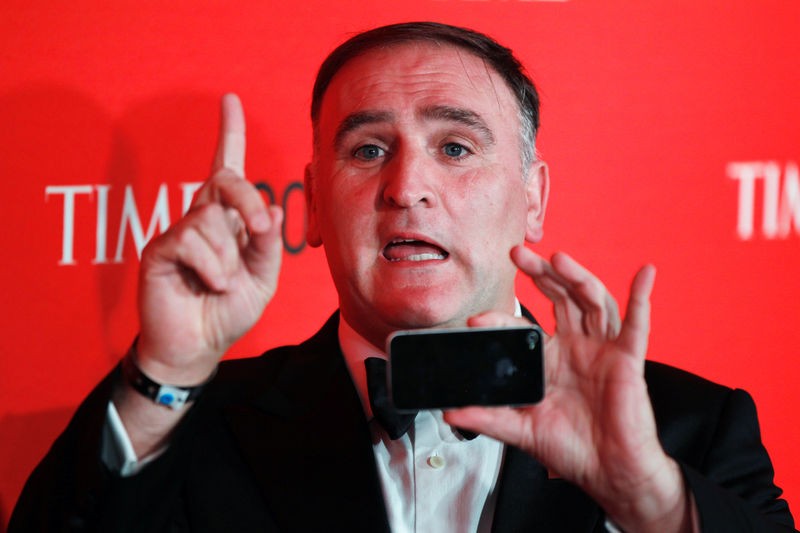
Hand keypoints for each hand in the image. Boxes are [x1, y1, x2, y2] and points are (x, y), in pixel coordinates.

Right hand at [136, 94, 282, 384]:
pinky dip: (211, 266)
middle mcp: (202, 219)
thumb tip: (272, 207)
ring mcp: (178, 232)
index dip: (229, 134)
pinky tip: (210, 285)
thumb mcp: (262, 279)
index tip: (230, 100)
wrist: (198, 348)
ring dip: (228, 256)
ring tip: (223, 284)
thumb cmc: (229, 311)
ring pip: (210, 217)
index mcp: (228, 221)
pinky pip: (190, 240)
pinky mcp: (158, 249)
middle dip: (247, 199)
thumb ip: (267, 246)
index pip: (227, 169)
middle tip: (260, 227)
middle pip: (225, 180)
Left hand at [445, 246, 693, 531]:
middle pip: (560, 298)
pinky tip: (645, 274)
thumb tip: (450, 413)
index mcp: (550, 358)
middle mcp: (576, 346)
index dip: (502, 319)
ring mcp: (602, 349)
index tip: (476, 319)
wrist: (607, 472)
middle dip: (540, 273)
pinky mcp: (628, 360)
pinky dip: (641, 297)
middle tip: (517, 253)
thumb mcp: (521, 430)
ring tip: (558, 258)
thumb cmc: (570, 448)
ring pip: (591, 302)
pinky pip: (638, 325)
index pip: (524, 326)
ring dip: (577, 277)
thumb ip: (488, 418)